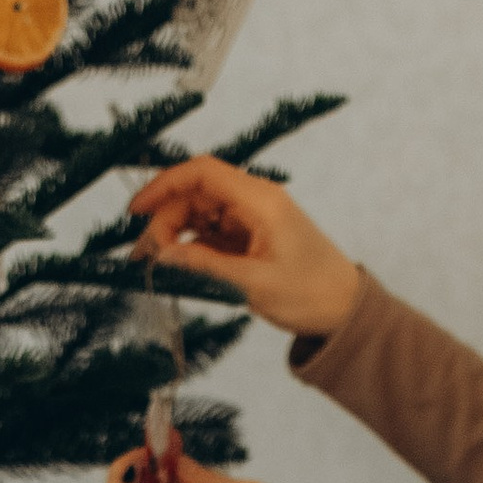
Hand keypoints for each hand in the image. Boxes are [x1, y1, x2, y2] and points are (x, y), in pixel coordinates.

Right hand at [122, 156, 361, 337]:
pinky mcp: (252, 234)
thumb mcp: (254, 284)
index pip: (202, 172)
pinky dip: (192, 242)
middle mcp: (256, 200)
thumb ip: (205, 265)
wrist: (346, 309)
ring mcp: (253, 217)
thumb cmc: (312, 295)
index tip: (136, 210)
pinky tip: (179, 261)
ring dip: (175, 231)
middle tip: (146, 255)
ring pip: (201, 210)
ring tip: (157, 261)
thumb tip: (163, 254)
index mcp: (261, 201)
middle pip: (196, 192)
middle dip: (165, 218)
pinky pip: (213, 229)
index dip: (164, 184)